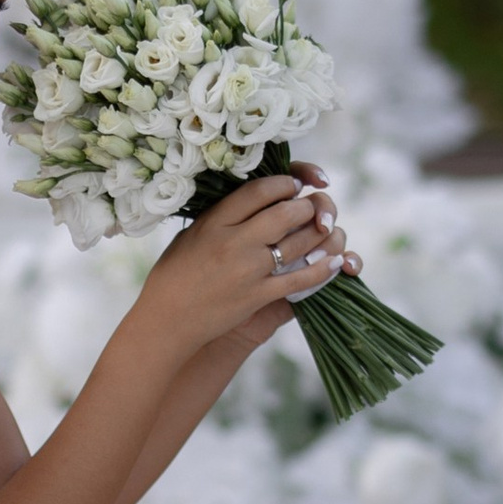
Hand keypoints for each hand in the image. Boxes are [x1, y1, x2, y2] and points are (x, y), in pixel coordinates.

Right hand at [136, 170, 346, 361]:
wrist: (167, 320)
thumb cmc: (174, 274)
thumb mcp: (192, 234)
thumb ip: (221, 216)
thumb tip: (255, 198)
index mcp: (214, 223)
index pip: (258, 192)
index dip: (283, 184)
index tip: (292, 185)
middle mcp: (234, 242)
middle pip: (285, 213)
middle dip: (305, 206)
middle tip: (310, 207)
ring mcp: (248, 270)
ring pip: (298, 243)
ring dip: (318, 233)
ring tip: (323, 228)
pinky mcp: (258, 296)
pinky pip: (301, 279)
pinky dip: (323, 269)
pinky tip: (335, 261)